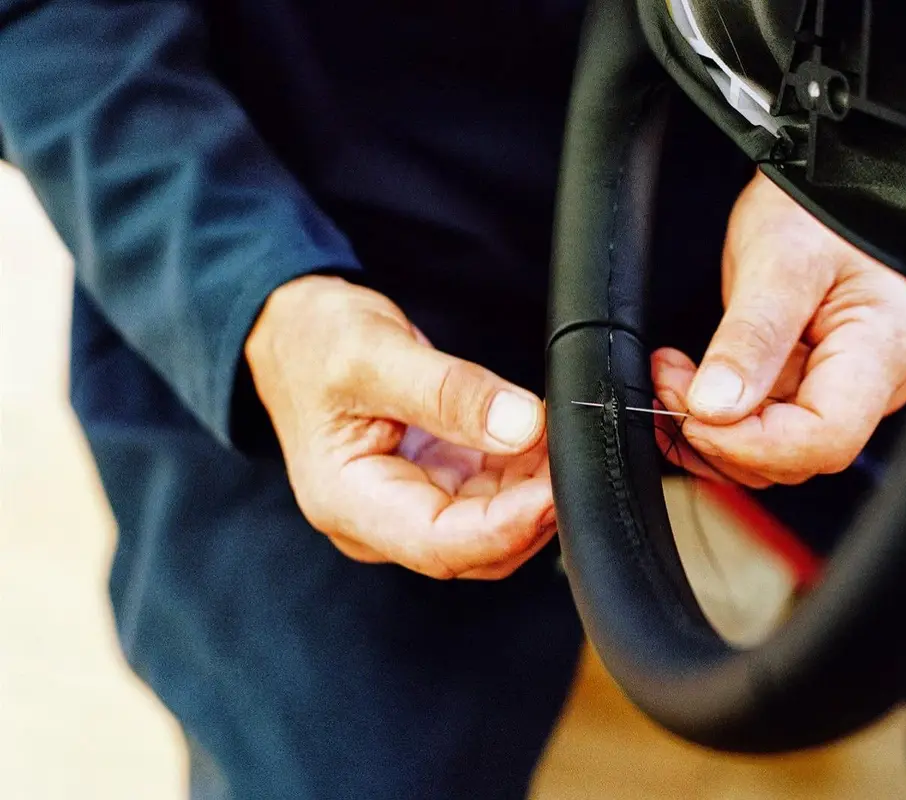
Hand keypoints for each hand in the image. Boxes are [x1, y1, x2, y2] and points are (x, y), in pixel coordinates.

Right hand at [245, 275, 554, 578]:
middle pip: (474, 548)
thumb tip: (522, 424)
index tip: (556, 491)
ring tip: (563, 439)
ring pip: (491, 527)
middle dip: (532, 512)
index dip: (508, 527)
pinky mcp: (433, 484)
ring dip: (533, 492)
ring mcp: (409, 504)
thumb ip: (449, 392)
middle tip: (576, 459)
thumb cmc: (314, 341)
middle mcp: (379, 520)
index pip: (440, 544)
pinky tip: (544, 439)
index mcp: (348, 502)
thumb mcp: (375, 353)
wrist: (292, 330)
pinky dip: (524, 474)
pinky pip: (490, 497)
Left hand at [652, 171, 905, 487]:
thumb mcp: (777, 262)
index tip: (695, 414)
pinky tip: (686, 387)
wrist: (809, 199)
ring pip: (773, 457)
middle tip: (671, 379)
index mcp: (883, 349)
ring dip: (711, 431)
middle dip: (723, 434)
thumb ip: (751, 337)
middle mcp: (873, 385)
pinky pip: (760, 436)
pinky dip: (715, 424)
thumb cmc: (810, 214)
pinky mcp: (805, 396)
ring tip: (673, 375)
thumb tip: (716, 407)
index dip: (754, 443)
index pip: (826, 437)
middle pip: (799, 457)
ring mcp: (839, 394)